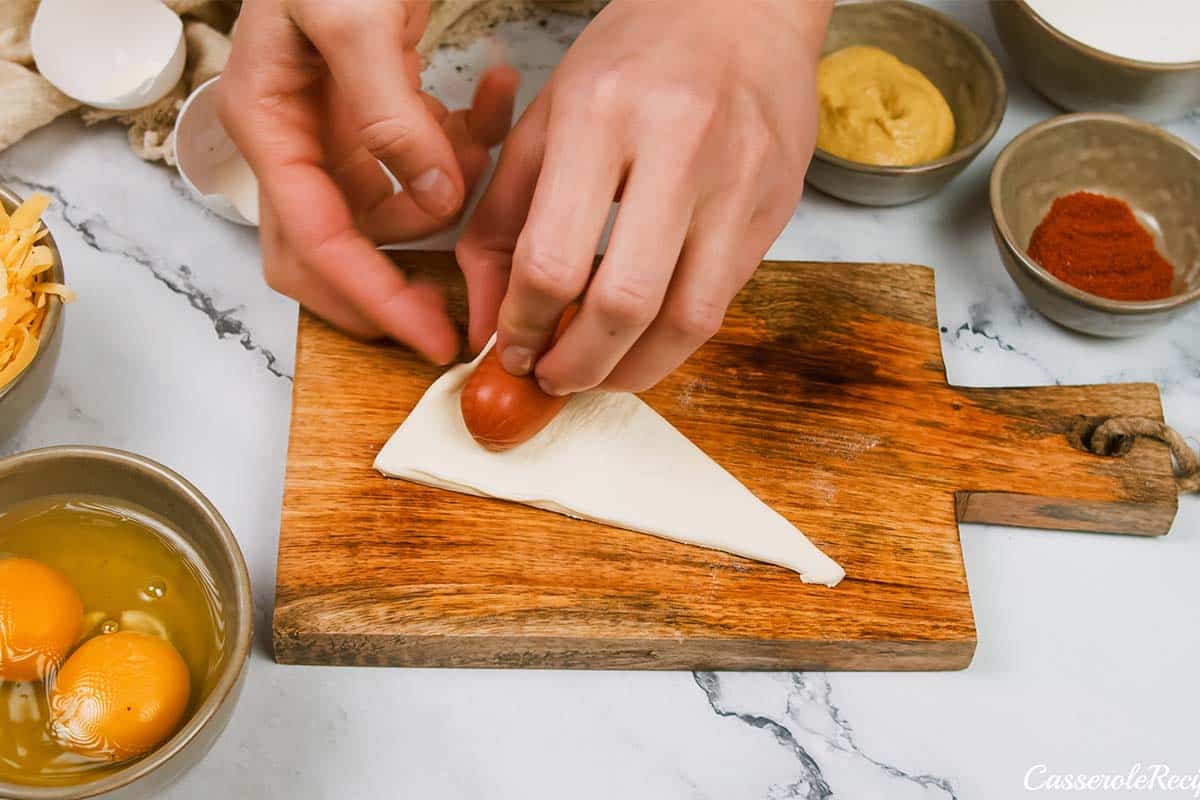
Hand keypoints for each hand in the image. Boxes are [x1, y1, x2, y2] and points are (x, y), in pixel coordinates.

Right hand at [219, 0, 516, 362]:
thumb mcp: (349, 16)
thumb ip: (387, 113)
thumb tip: (436, 201)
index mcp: (269, 127)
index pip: (314, 245)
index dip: (373, 300)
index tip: (432, 339)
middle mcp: (297, 143)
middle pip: (330, 257)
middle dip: (394, 289)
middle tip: (459, 317)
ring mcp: (338, 136)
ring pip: (395, 212)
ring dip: (452, 190)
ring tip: (487, 124)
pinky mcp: (379, 121)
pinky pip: (426, 162)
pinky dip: (467, 142)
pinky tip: (492, 93)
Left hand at [456, 0, 830, 392]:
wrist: (742, 7)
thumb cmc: (634, 57)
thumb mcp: (545, 118)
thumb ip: (503, 221)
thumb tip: (488, 322)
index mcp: (600, 116)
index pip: (552, 258)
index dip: (524, 326)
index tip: (512, 349)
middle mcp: (678, 147)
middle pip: (625, 302)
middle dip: (579, 366)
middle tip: (554, 379)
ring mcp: (739, 180)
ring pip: (688, 320)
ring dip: (635, 370)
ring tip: (601, 373)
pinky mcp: (775, 207)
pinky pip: (723, 300)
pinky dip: (676, 338)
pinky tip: (645, 336)